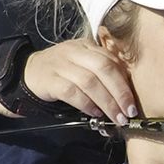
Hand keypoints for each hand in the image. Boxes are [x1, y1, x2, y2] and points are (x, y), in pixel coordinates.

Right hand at [22, 39, 139, 123]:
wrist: (28, 73)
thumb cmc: (62, 73)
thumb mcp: (83, 65)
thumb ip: (103, 73)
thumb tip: (128, 94)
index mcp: (86, 46)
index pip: (112, 60)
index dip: (126, 82)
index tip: (135, 101)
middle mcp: (74, 51)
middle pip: (104, 68)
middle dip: (120, 92)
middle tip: (130, 112)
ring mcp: (60, 64)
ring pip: (90, 81)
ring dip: (107, 102)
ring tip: (116, 117)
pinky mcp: (49, 79)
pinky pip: (72, 92)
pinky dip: (87, 104)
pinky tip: (95, 113)